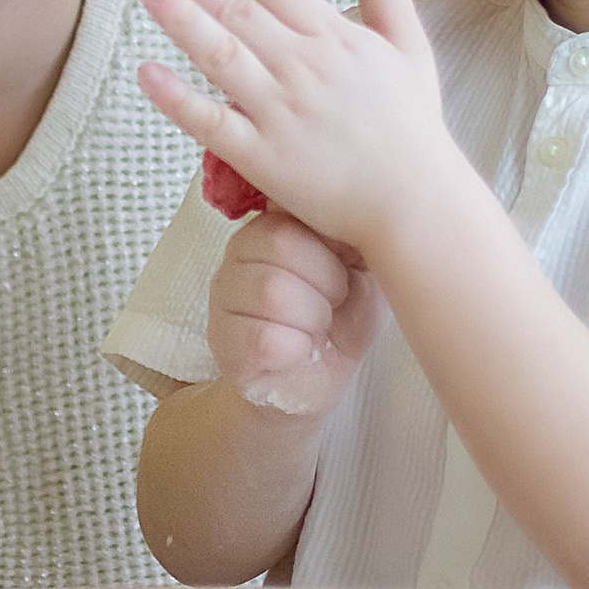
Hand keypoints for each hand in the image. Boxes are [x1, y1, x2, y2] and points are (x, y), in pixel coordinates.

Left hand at [139, 0, 450, 265]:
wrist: (416, 204)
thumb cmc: (412, 128)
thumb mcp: (410, 50)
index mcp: (335, 39)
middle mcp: (303, 69)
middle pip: (239, 9)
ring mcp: (280, 114)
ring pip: (221, 56)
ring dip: (182, 19)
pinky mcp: (263, 159)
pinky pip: (212, 124)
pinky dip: (178, 100)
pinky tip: (146, 74)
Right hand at [208, 208, 381, 421]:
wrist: (316, 382)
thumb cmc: (341, 321)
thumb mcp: (365, 271)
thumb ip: (359, 235)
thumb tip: (358, 208)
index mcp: (274, 223)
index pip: (297, 206)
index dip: (335, 246)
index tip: (346, 268)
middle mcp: (239, 252)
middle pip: (282, 243)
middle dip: (327, 283)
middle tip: (332, 304)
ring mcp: (224, 296)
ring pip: (271, 291)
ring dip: (312, 319)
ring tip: (315, 329)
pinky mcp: (222, 342)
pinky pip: (263, 338)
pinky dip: (296, 349)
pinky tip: (298, 352)